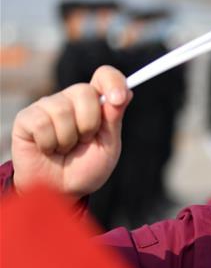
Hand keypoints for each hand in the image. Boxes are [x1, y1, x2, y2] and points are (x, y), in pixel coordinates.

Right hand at [11, 66, 131, 197]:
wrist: (61, 191)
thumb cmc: (86, 168)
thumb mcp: (108, 146)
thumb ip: (113, 118)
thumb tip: (126, 92)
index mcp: (95, 103)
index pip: (105, 76)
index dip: (113, 81)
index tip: (118, 99)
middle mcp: (71, 99)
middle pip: (85, 92)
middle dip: (90, 124)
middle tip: (85, 141)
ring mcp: (47, 106)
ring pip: (63, 110)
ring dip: (68, 139)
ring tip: (65, 148)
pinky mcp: (27, 118)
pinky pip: (42, 124)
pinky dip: (49, 144)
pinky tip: (48, 149)